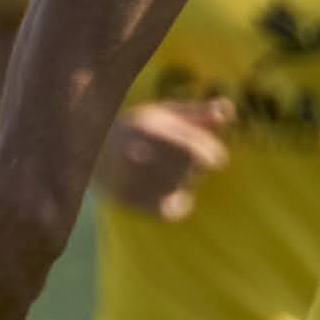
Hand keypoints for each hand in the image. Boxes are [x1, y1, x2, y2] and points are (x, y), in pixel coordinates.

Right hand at [97, 96, 234, 216]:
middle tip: (189, 166)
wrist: (91, 151)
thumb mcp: (166, 113)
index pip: (197, 150)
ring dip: (185, 184)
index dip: (213, 155)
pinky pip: (168, 210)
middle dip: (196, 168)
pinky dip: (176, 204)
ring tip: (173, 175)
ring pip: (179, 189)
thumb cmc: (139, 130)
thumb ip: (198, 112)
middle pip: (190, 170)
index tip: (216, 158)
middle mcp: (136, 151)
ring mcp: (128, 177)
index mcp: (149, 126)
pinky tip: (170, 193)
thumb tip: (228, 109)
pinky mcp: (125, 199)